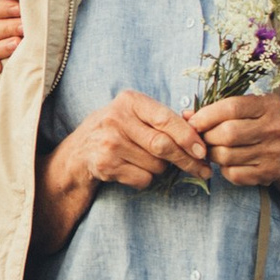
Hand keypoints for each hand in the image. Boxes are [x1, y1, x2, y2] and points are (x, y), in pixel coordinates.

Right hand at [34, 87, 209, 249]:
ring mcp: (108, 142)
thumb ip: (163, 120)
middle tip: (203, 170)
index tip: (204, 151)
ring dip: (161, 170)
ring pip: (156, 165)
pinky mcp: (105, 165)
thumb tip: (201, 131)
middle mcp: (116, 118)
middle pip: (163, 144)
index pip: (166, 118)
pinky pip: (143, 179)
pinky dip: (145, 179)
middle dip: (187, 160)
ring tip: (146, 162)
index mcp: (129, 100)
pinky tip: (131, 170)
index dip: (189, 136)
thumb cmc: (115, 132)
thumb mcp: (134, 117)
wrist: (76, 155)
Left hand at [195, 92, 279, 228]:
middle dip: (207, 137)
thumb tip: (185, 116)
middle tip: (201, 138)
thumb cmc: (263, 123)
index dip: (207, 115)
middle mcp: (275, 128)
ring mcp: (274, 153)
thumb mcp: (250, 108)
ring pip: (227, 156)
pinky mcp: (269, 173)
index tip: (193, 122)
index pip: (232, 107)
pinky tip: (227, 162)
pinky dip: (224, 169)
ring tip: (212, 149)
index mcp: (269, 106)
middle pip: (227, 134)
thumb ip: (219, 108)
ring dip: (212, 154)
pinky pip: (233, 174)